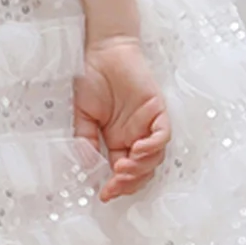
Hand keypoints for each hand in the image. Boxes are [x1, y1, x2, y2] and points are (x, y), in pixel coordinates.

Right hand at [73, 35, 170, 201]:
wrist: (103, 50)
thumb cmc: (92, 77)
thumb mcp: (83, 115)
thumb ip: (85, 140)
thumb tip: (87, 167)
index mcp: (118, 139)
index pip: (123, 171)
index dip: (117, 186)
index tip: (104, 194)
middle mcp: (135, 135)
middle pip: (142, 170)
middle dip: (130, 183)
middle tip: (115, 185)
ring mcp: (148, 124)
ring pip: (155, 157)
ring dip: (140, 168)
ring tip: (123, 169)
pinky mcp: (157, 110)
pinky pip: (162, 135)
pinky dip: (153, 147)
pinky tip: (138, 150)